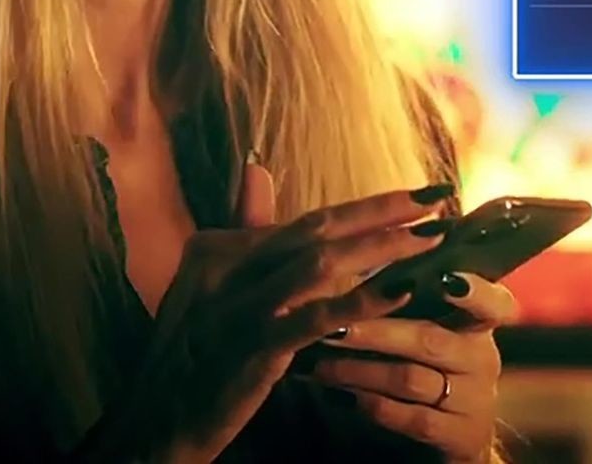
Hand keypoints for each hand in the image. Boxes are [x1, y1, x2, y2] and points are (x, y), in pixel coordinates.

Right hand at [71, 163, 456, 463]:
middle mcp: (223, 266)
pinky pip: (315, 318)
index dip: (365, 207)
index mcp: (217, 247)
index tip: (415, 197)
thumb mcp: (209, 288)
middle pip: (318, 229)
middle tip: (437, 198)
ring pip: (321, 262)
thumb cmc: (191, 356)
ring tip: (431, 238)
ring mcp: (237, 307)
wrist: (154, 422)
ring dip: (382, 247)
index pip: (306, 220)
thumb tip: (257, 169)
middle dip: (383, 212)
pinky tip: (400, 291)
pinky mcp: (251, 347)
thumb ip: (243, 230)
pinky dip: (361, 301)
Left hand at [308, 272, 517, 462]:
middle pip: (430, 338)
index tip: (446, 278)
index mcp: (479, 325)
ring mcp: (474, 401)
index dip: (475, 291)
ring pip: (411, 379)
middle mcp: (482, 359)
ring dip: (361, 370)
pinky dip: (371, 407)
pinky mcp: (459, 438)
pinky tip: (341, 398)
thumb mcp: (431, 331)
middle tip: (334, 325)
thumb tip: (358, 250)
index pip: (493, 302)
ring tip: (321, 364)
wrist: (453, 435)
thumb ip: (410, 298)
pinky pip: (410, 419)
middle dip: (377, 330)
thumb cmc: (430, 368)